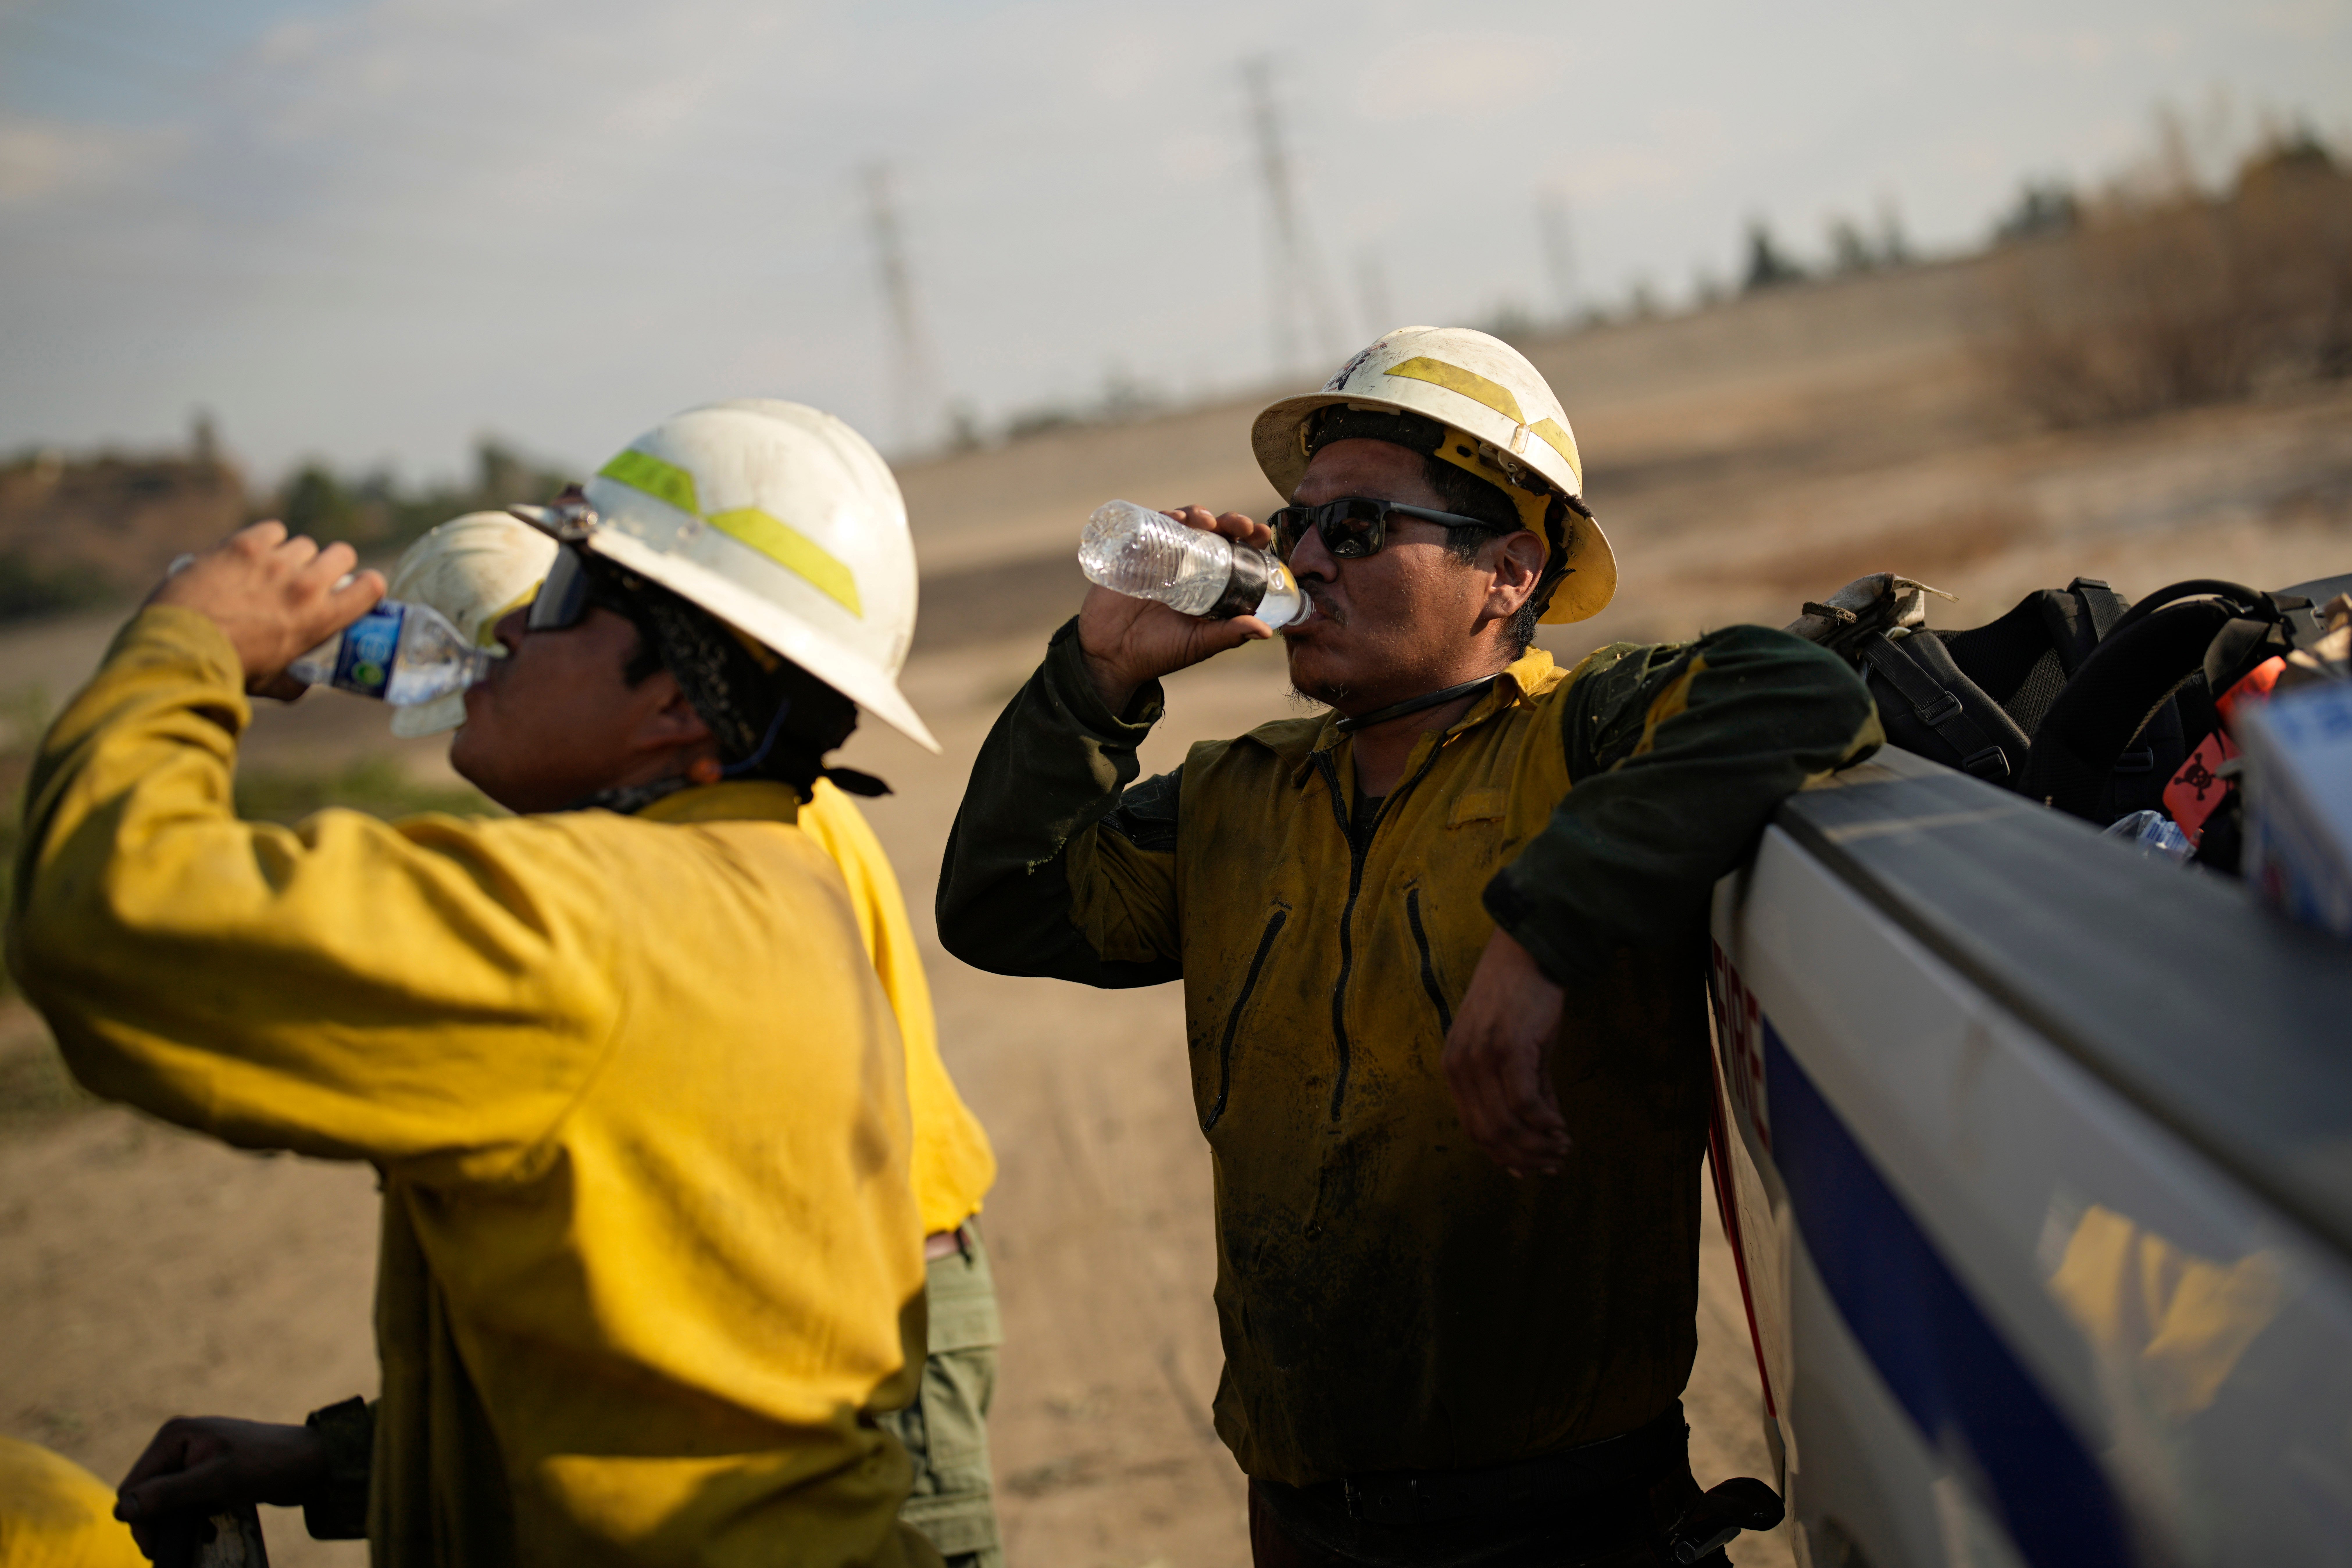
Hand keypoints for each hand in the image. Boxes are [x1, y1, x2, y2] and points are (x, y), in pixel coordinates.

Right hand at [116, 1416, 328, 1560]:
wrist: (314, 1462)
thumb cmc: (269, 1464)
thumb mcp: (218, 1481)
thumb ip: (170, 1493)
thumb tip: (122, 1509)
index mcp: (174, 1435)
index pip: (134, 1486)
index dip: (139, 1520)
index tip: (156, 1549)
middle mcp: (179, 1442)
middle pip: (147, 1495)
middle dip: (158, 1524)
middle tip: (173, 1550)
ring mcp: (194, 1457)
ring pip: (165, 1501)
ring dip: (176, 1524)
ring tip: (199, 1537)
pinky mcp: (209, 1472)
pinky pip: (186, 1501)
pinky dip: (192, 1518)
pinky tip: (209, 1529)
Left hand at [148, 522, 384, 698]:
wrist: (183, 646)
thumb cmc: (231, 670)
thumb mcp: (275, 684)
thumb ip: (298, 680)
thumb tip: (304, 679)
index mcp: (321, 618)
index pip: (370, 586)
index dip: (367, 584)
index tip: (355, 588)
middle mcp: (305, 584)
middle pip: (341, 553)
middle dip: (332, 564)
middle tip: (313, 577)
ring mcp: (275, 561)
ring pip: (303, 544)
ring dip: (294, 556)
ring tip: (273, 572)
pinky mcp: (245, 545)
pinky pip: (272, 530)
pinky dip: (267, 541)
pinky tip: (253, 555)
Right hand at [1079, 506, 1275, 712]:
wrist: (1110, 657)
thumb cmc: (1157, 653)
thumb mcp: (1198, 644)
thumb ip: (1229, 635)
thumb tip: (1266, 631)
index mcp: (1208, 585)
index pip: (1234, 554)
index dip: (1249, 539)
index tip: (1261, 533)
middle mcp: (1187, 567)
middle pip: (1213, 532)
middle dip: (1228, 521)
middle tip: (1235, 524)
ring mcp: (1160, 558)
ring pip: (1183, 524)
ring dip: (1197, 514)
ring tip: (1202, 520)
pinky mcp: (1134, 554)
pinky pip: (1149, 527)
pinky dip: (1162, 516)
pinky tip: (1172, 518)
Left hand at [1442, 927, 1571, 1174]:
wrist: (1527, 956)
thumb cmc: (1520, 1003)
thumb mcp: (1512, 1053)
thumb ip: (1521, 1096)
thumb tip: (1541, 1139)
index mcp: (1453, 1068)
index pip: (1472, 1129)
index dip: (1503, 1157)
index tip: (1530, 1171)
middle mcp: (1459, 1066)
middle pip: (1488, 1134)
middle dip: (1523, 1158)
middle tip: (1554, 1163)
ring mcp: (1481, 1058)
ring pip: (1506, 1124)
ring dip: (1538, 1145)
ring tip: (1562, 1148)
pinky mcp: (1508, 1049)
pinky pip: (1525, 1103)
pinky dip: (1545, 1123)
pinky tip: (1561, 1128)